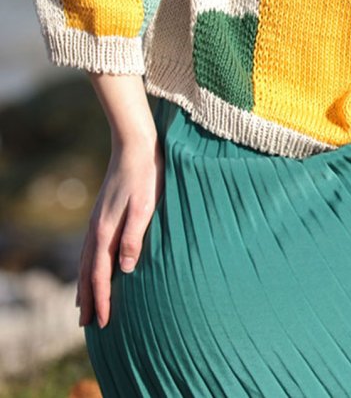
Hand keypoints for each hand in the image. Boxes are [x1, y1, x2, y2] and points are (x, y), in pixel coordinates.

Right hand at [77, 133, 162, 327]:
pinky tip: (94, 267)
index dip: (101, 300)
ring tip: (84, 305)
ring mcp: (97, 221)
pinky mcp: (103, 214)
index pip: (99, 275)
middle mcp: (96, 229)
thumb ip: (134, 238)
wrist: (136, 145)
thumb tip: (123, 271)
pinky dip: (88, 266)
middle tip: (87, 325)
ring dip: (85, 285)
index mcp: (105, 231)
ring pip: (86, 261)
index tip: (103, 322)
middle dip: (88, 299)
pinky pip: (91, 249)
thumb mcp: (145, 207)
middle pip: (87, 273)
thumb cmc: (146, 175)